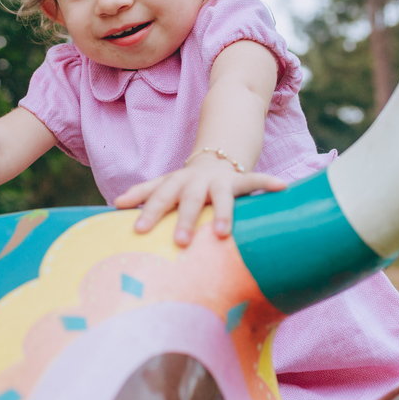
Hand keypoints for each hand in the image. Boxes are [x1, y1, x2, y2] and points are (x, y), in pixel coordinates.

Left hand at [113, 157, 284, 246]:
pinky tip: (283, 187)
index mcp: (175, 183)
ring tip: (222, 233)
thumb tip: (115, 203)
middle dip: (183, 220)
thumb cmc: (186, 182)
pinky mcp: (239, 180)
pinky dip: (268, 183)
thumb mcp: (165, 184)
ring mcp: (219, 180)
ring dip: (221, 214)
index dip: (148, 212)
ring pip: (221, 197)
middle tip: (179, 242)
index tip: (139, 231)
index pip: (158, 197)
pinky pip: (256, 180)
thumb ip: (143, 193)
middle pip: (187, 200)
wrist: (216, 157)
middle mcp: (195, 181)